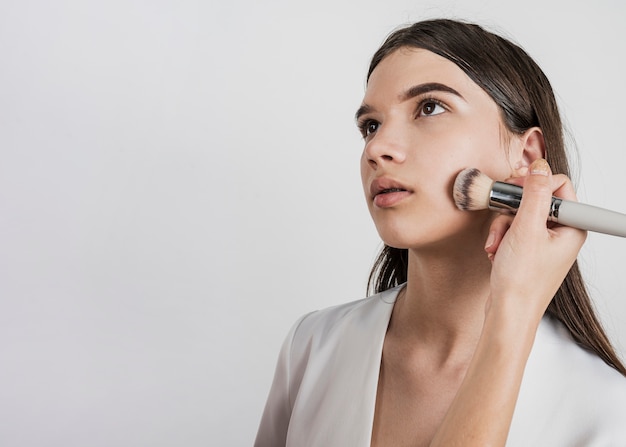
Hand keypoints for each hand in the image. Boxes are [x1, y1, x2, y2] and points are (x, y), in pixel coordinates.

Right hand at [483, 159, 586, 321]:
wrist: (508, 313)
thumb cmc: (522, 281)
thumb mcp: (526, 229)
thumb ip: (533, 194)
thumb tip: (539, 167)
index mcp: (572, 227)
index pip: (559, 186)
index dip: (535, 184)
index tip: (515, 189)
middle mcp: (562, 234)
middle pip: (536, 200)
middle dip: (512, 210)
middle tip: (502, 217)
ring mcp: (545, 244)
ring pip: (520, 215)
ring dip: (503, 227)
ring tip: (497, 245)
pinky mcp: (529, 252)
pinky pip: (513, 232)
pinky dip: (501, 238)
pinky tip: (496, 251)